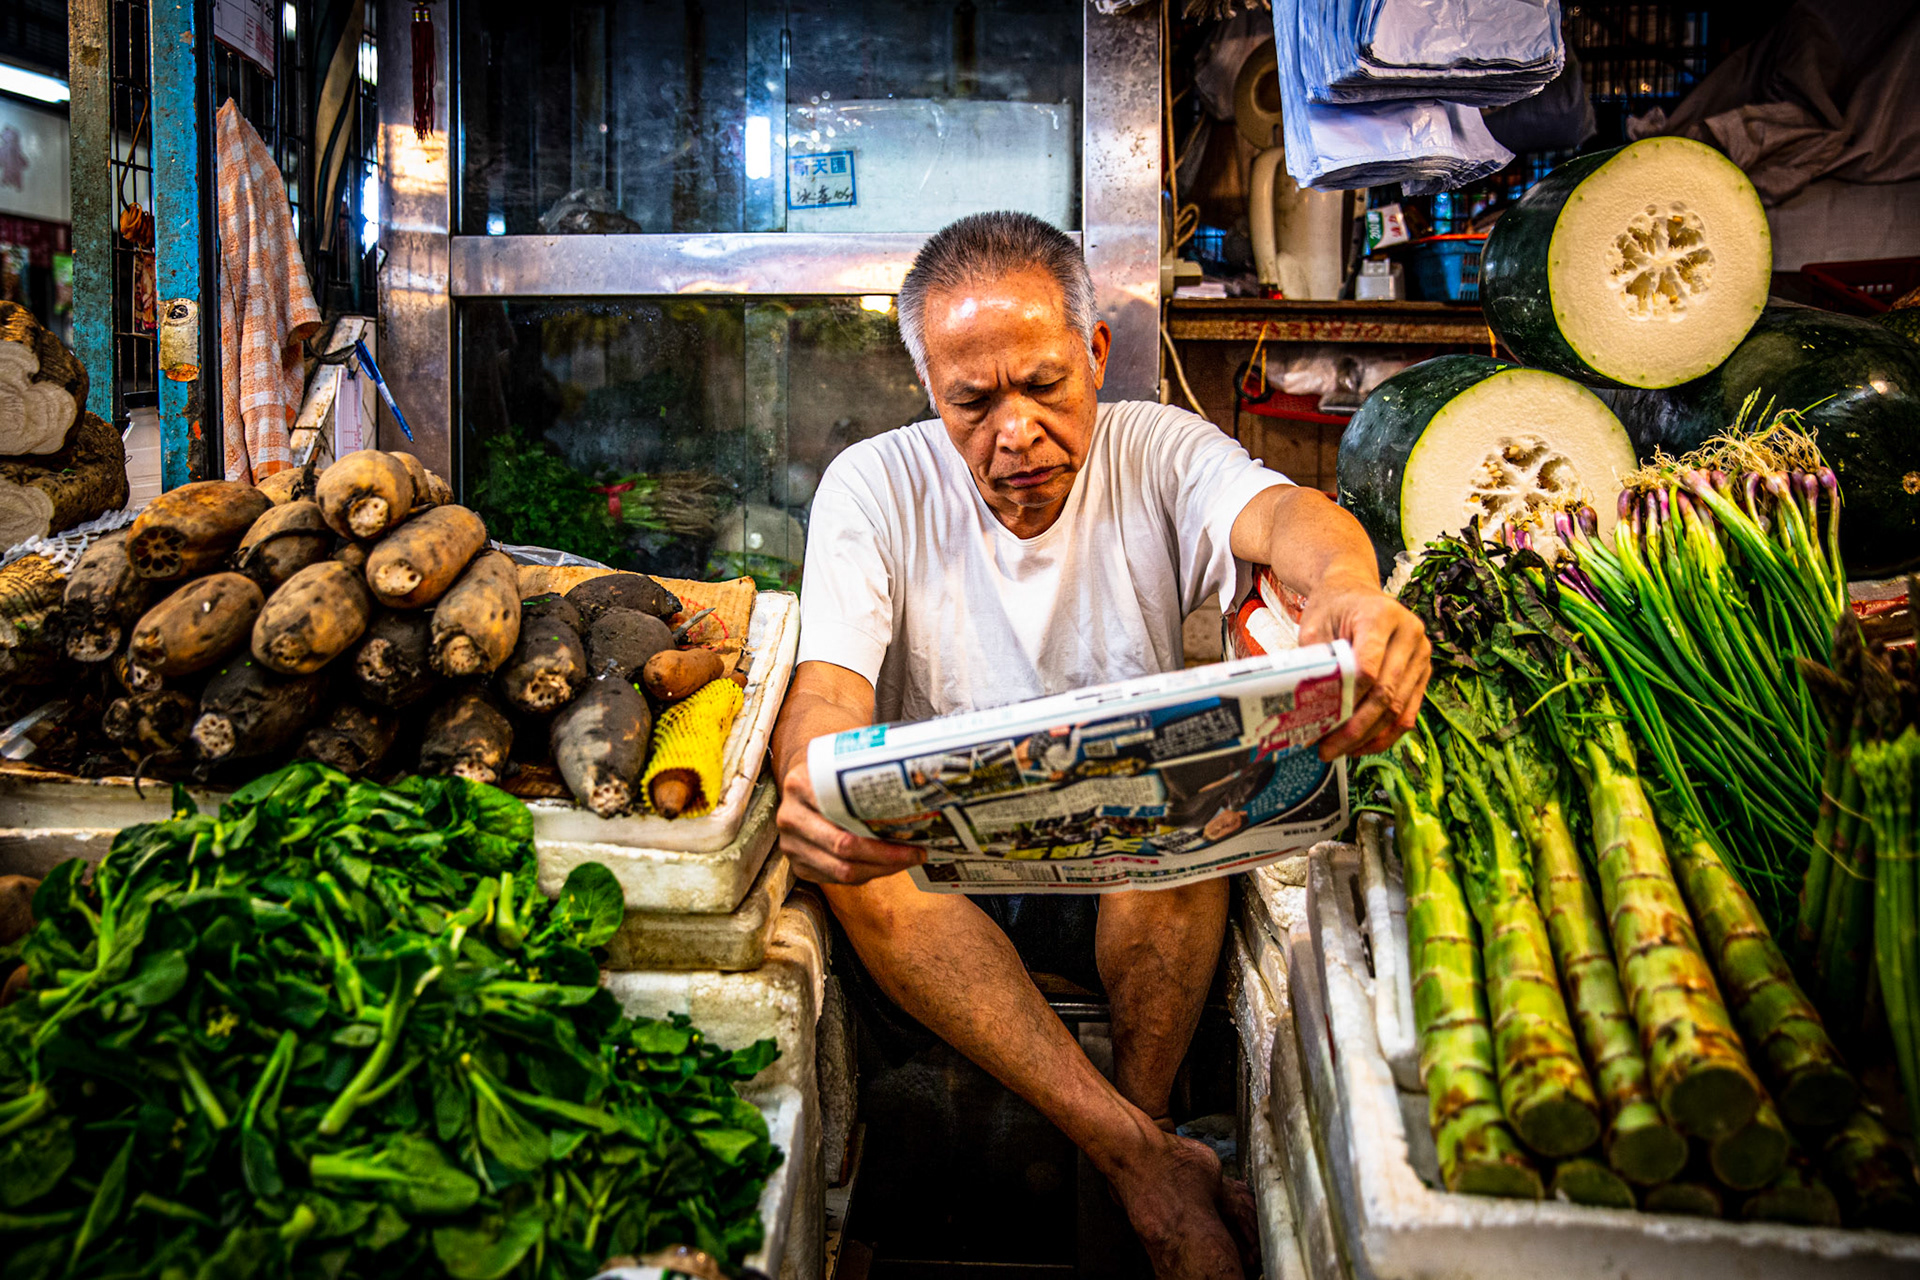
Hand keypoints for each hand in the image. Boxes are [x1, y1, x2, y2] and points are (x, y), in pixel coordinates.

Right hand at [777, 756, 926, 885]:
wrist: (804, 784)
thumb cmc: (833, 775)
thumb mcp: (842, 762)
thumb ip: (867, 770)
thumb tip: (919, 776)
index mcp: (800, 784)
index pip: (842, 815)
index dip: (881, 834)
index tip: (915, 837)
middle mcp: (790, 816)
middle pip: (843, 848)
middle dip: (887, 856)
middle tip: (917, 853)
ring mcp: (791, 844)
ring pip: (841, 871)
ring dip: (880, 869)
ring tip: (907, 859)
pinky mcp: (798, 865)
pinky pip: (836, 879)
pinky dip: (866, 874)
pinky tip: (886, 864)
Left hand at [1298, 576, 1431, 760]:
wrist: (1355, 591)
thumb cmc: (1332, 607)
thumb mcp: (1314, 625)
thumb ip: (1314, 660)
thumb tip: (1303, 704)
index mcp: (1381, 616)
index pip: (1368, 669)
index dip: (1348, 701)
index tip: (1324, 723)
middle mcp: (1410, 633)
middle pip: (1386, 693)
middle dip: (1356, 728)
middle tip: (1328, 749)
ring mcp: (1421, 653)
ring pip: (1400, 708)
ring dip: (1370, 737)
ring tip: (1341, 751)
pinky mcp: (1423, 671)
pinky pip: (1409, 711)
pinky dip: (1386, 733)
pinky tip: (1362, 745)